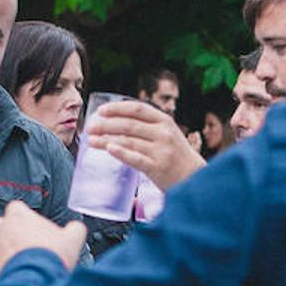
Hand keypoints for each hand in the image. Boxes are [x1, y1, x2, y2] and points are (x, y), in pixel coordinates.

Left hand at [0, 201, 86, 282]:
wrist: (36, 282)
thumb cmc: (51, 257)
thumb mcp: (73, 239)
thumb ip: (74, 228)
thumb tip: (75, 228)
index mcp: (19, 216)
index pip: (16, 207)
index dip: (24, 216)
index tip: (33, 224)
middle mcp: (1, 229)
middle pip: (1, 223)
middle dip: (10, 231)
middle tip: (26, 242)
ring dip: (5, 249)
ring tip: (22, 260)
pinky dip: (2, 267)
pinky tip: (17, 273)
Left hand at [86, 100, 205, 190]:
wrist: (195, 176)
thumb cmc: (175, 155)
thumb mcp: (167, 134)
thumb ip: (147, 127)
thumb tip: (115, 122)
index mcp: (164, 121)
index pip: (137, 109)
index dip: (117, 108)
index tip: (100, 111)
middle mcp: (163, 133)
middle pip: (128, 125)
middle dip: (106, 125)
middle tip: (90, 128)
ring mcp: (161, 150)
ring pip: (128, 141)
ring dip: (106, 139)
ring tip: (91, 141)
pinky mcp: (158, 167)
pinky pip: (135, 158)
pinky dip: (121, 153)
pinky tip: (108, 149)